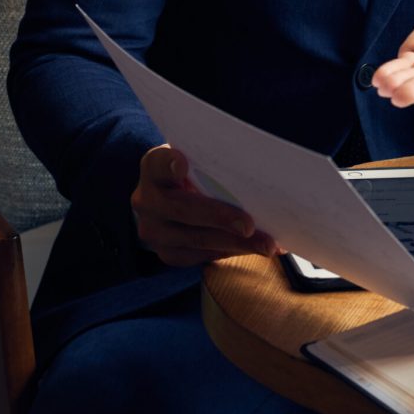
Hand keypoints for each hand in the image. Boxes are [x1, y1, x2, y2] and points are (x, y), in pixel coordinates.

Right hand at [131, 144, 279, 266]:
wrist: (174, 196)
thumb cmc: (197, 170)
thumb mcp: (198, 158)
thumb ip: (212, 161)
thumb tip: (255, 165)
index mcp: (154, 167)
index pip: (159, 164)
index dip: (170, 164)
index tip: (183, 165)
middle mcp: (146, 200)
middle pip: (183, 210)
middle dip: (220, 218)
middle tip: (249, 225)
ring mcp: (153, 230)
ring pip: (197, 239)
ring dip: (236, 243)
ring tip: (266, 244)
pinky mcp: (168, 253)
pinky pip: (202, 255)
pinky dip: (232, 252)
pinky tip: (254, 248)